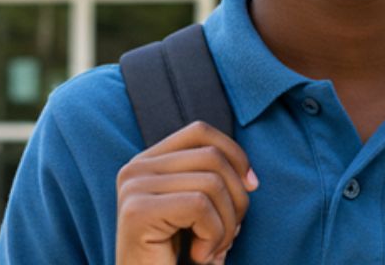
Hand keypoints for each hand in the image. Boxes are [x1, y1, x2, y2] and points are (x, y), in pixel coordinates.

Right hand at [115, 121, 257, 264]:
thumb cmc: (176, 259)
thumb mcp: (197, 213)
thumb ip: (213, 183)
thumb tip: (249, 178)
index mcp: (147, 162)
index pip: (200, 132)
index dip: (235, 155)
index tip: (251, 187)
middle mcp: (135, 169)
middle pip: (212, 157)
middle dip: (236, 200)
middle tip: (227, 238)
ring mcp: (133, 188)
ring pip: (211, 183)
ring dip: (227, 225)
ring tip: (213, 251)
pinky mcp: (138, 212)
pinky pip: (200, 207)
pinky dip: (214, 237)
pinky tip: (201, 257)